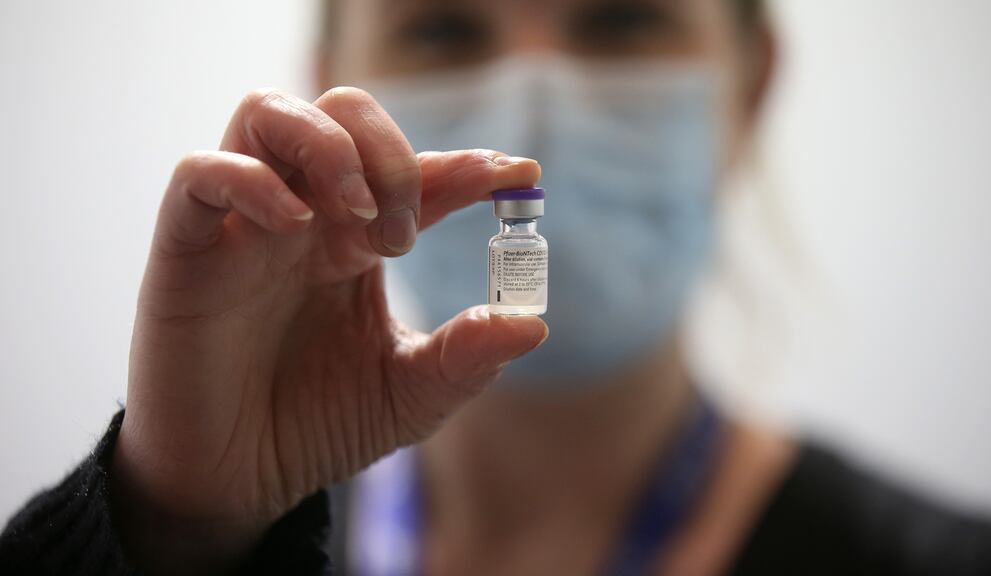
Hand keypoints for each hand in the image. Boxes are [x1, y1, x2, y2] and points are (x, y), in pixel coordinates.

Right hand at [110, 87, 546, 574]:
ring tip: (358, 212)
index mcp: (358, 242)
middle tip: (406, 233)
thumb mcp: (408, 396)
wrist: (237, 481)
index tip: (522, 174)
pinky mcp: (184, 249)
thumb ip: (465, 358)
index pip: (416, 174)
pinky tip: (293, 224)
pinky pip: (198, 174)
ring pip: (268, 112)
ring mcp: (242, 225)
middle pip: (343, 113)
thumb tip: (532, 324)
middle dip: (391, 154)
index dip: (467, 166)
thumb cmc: (318, 426)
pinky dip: (248, 179)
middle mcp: (304, 217)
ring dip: (328, 145)